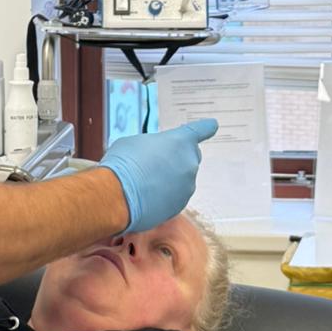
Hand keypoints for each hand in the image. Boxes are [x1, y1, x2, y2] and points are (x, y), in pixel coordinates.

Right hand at [100, 119, 217, 232]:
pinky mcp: (180, 205)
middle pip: (190, 157)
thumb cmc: (123, 163)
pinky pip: (174, 197)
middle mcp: (189, 163)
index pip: (200, 130)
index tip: (213, 125)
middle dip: (178, 158)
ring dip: (168, 179)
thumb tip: (151, 155)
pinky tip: (145, 196)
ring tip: (144, 182)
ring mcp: (187, 186)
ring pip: (181, 179)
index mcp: (181, 141)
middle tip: (156, 162)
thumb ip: (152, 145)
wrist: (118, 196)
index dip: (206, 127)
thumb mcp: (134, 142)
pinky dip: (164, 196)